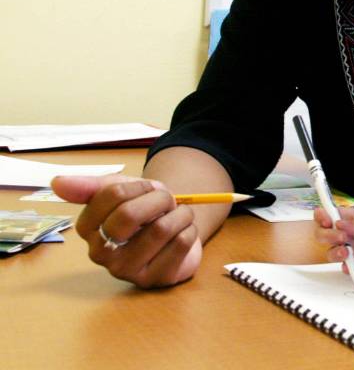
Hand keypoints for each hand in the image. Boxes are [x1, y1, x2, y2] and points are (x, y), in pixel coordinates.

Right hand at [51, 174, 201, 288]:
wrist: (174, 227)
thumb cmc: (144, 208)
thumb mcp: (121, 189)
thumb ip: (90, 185)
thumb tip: (55, 182)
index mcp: (87, 228)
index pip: (112, 193)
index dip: (140, 185)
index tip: (147, 189)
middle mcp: (101, 253)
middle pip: (129, 215)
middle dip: (159, 199)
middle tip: (167, 201)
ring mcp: (127, 271)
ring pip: (161, 229)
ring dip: (181, 214)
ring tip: (179, 216)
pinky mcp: (156, 280)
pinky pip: (181, 244)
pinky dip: (190, 229)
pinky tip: (184, 233)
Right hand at [313, 206, 353, 273]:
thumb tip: (340, 224)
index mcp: (349, 218)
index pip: (327, 214)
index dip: (321, 216)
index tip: (326, 220)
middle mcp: (346, 233)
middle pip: (322, 234)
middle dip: (326, 235)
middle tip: (342, 237)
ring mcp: (350, 249)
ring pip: (330, 251)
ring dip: (334, 252)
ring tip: (347, 251)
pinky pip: (344, 267)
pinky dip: (345, 266)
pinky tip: (352, 264)